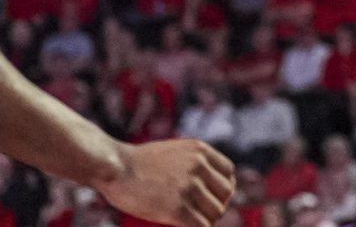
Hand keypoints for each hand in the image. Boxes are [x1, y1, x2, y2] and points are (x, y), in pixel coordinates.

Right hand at [96, 139, 235, 226]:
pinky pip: (201, 226)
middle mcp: (199, 166)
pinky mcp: (178, 208)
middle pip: (226, 193)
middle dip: (216, 205)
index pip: (228, 173)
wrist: (113, 167)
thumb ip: (193, 163)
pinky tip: (184, 226)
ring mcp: (189, 187)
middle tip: (200, 213)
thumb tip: (205, 185)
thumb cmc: (137, 163)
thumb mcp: (173, 152)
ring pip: (216, 211)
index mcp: (200, 150)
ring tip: (191, 221)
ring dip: (206, 220)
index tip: (210, 197)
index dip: (221, 188)